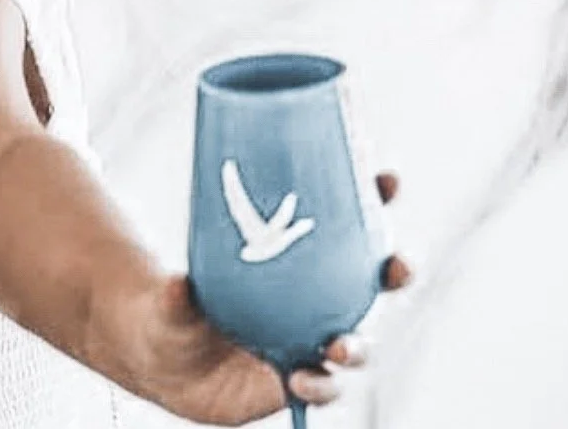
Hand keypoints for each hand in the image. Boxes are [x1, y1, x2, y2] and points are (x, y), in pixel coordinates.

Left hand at [146, 172, 410, 424]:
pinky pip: (323, 388)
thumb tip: (173, 274)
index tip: (388, 178)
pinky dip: (319, 386)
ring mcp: (311, 340)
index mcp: (297, 258)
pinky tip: (300, 379)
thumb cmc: (177, 303)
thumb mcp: (170, 289)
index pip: (345, 222)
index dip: (374, 199)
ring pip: (357, 341)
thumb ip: (174, 287)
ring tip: (339, 345)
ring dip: (359, 343)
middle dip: (397, 270)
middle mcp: (315, 298)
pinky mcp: (299, 379)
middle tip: (398, 265)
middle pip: (373, 282)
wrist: (169, 359)